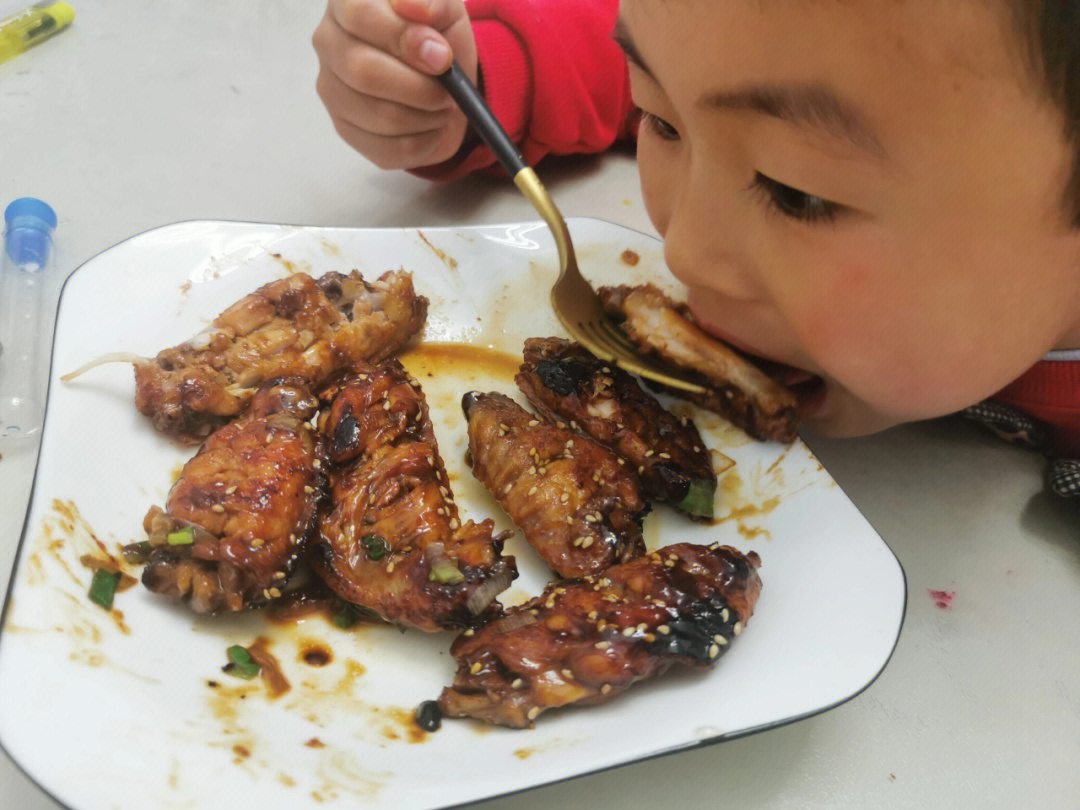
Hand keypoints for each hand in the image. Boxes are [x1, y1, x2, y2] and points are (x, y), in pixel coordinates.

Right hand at [313, 0, 477, 168]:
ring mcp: (332, 90)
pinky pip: (388, 148)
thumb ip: (432, 2)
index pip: (359, 15)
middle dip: (421, 87)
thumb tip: (416, 10)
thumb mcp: (446, 8)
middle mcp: (329, 43)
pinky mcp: (346, 129)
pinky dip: (425, 141)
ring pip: (380, 116)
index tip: (441, 55)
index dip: (403, 38)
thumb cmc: (437, 34)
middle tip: (449, 90)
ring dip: (427, 115)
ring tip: (444, 104)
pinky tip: (432, 124)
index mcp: (347, 2)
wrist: (442, 75)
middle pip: (364, 73)